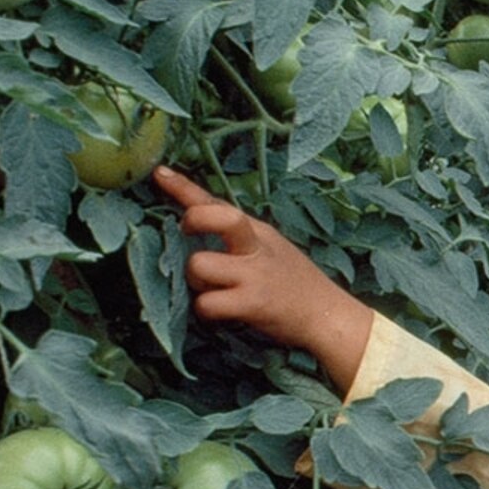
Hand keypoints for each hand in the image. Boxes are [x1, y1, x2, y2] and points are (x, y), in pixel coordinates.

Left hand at [153, 164, 372, 391]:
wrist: (329, 315)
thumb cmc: (295, 284)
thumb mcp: (272, 249)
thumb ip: (239, 239)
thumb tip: (196, 233)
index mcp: (257, 232)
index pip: (217, 203)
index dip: (185, 187)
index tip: (160, 173)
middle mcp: (254, 247)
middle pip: (215, 216)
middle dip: (192, 223)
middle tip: (188, 237)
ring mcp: (254, 274)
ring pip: (198, 266)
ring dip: (196, 283)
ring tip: (213, 292)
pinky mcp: (253, 303)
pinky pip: (207, 304)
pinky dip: (207, 311)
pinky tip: (222, 313)